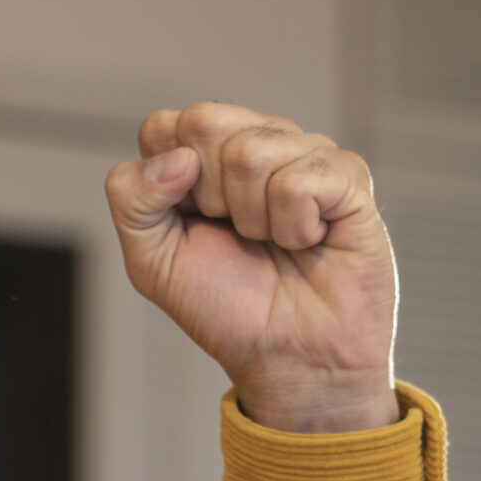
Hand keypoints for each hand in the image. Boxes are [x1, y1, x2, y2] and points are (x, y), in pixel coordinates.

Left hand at [104, 104, 398, 433]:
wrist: (289, 358)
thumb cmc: (227, 307)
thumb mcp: (152, 261)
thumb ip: (132, 199)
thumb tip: (178, 157)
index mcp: (204, 156)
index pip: (164, 127)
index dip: (167, 184)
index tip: (194, 226)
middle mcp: (255, 142)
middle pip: (204, 123)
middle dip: (208, 196)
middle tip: (237, 235)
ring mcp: (304, 153)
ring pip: (251, 152)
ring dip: (255, 219)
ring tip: (275, 243)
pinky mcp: (348, 176)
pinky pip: (299, 181)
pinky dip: (295, 228)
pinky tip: (309, 242)